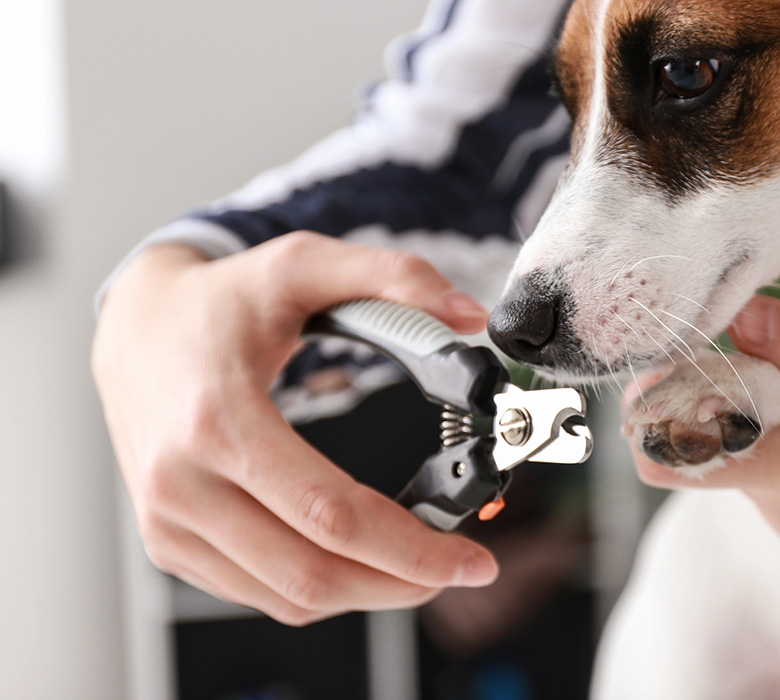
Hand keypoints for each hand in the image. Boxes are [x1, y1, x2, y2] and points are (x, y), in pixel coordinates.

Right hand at [93, 232, 498, 624]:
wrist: (134, 326)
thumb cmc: (218, 302)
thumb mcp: (303, 264)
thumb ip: (394, 276)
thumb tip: (470, 315)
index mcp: (218, 419)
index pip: (330, 513)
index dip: (411, 548)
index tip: (470, 558)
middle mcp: (181, 481)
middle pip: (312, 572)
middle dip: (402, 582)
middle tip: (460, 569)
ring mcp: (167, 519)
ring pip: (287, 596)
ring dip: (367, 593)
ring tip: (420, 569)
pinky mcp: (166, 541)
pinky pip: (256, 592)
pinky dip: (320, 589)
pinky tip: (361, 564)